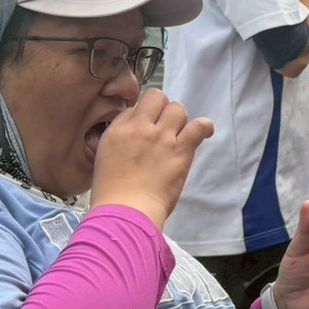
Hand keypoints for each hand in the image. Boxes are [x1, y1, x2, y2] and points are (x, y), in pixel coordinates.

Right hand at [91, 89, 213, 227]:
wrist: (126, 210)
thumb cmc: (112, 191)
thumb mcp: (103, 157)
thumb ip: (119, 139)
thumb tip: (136, 128)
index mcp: (118, 130)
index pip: (134, 108)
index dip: (142, 117)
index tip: (145, 130)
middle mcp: (140, 128)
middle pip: (157, 98)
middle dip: (161, 110)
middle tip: (163, 128)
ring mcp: (162, 137)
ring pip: (177, 109)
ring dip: (179, 119)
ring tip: (179, 134)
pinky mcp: (181, 150)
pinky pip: (199, 126)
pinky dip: (204, 126)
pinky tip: (204, 131)